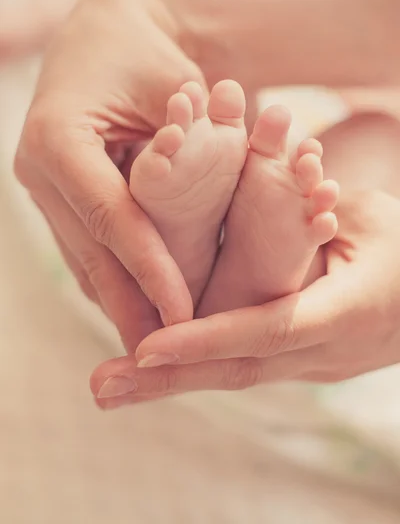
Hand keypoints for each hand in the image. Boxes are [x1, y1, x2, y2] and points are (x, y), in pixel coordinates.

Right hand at [14, 0, 203, 349]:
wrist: (111, 32)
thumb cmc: (148, 51)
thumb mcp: (174, 87)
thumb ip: (191, 149)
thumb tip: (217, 212)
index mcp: (58, 137)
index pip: (111, 218)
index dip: (148, 269)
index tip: (184, 313)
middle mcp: (39, 168)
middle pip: (89, 253)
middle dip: (128, 307)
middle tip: (162, 359)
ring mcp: (43, 186)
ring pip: (83, 260)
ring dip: (119, 305)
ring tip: (152, 351)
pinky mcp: (58, 197)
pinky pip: (86, 249)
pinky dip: (113, 282)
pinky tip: (138, 313)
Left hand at [90, 191, 399, 405]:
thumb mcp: (370, 220)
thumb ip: (314, 212)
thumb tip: (265, 197)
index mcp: (343, 312)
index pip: (267, 330)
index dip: (207, 340)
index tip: (145, 349)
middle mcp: (322, 352)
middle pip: (238, 372)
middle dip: (167, 382)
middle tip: (102, 388)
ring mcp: (312, 364)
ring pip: (234, 375)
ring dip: (171, 381)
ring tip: (111, 386)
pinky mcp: (302, 362)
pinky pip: (243, 366)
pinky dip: (196, 368)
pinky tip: (153, 369)